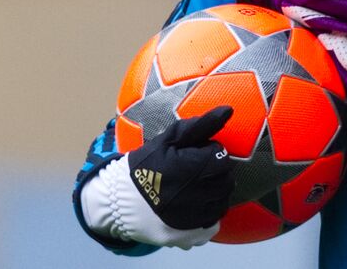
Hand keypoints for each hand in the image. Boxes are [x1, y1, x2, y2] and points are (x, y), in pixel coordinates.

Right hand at [82, 106, 235, 247]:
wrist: (118, 200)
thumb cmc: (145, 165)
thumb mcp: (168, 140)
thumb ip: (200, 125)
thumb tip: (228, 110)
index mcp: (190, 169)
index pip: (222, 159)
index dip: (212, 155)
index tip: (198, 155)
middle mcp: (193, 195)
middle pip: (225, 181)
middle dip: (216, 173)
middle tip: (198, 172)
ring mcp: (190, 218)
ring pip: (221, 202)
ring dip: (215, 193)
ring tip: (196, 188)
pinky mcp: (185, 235)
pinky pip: (212, 223)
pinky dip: (208, 214)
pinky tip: (195, 206)